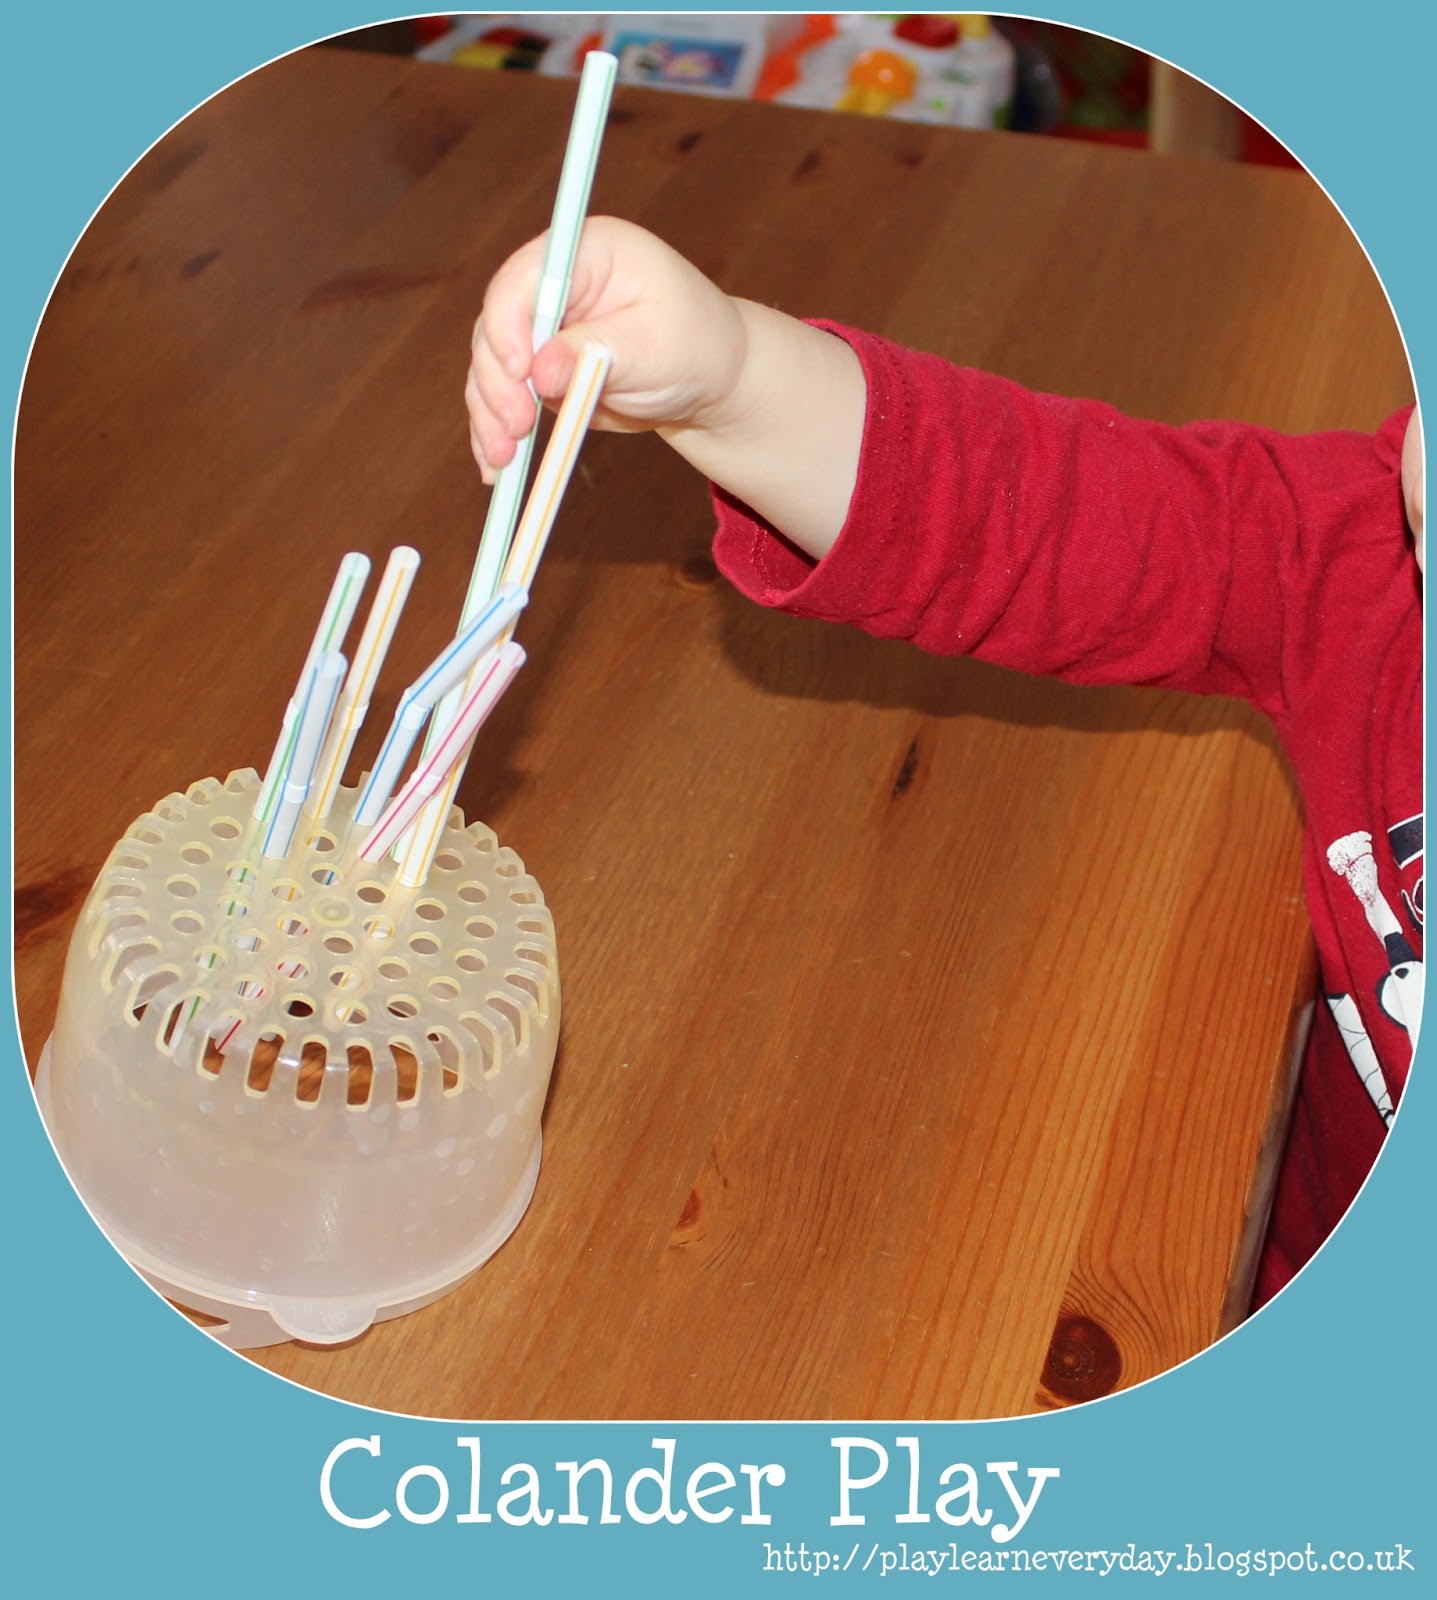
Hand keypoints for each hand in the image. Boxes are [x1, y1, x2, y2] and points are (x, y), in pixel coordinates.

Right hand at [467, 216, 747, 482]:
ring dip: (490, 413)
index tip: (518, 371)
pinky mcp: (538, 370)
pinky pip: (503, 398)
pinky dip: (495, 431)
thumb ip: (597, 353)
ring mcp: (542, 329)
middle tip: (517, 427)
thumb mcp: (655, 346)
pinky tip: (496, 467)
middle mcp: (555, 285)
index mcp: (588, 252)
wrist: (709, 380)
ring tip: (502, 459)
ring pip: (492, 367)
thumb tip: (540, 372)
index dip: (509, 322)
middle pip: (497, 325)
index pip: (526, 278)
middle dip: (498, 381)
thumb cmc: (696, 346)